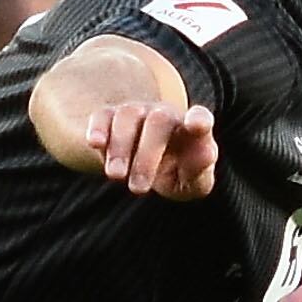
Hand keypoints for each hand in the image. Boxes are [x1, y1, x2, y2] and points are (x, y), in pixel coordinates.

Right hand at [84, 94, 219, 199]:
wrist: (150, 164)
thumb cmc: (178, 172)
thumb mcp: (194, 182)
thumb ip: (201, 170)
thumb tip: (206, 154)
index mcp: (192, 129)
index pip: (201, 118)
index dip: (199, 120)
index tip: (196, 125)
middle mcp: (165, 114)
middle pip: (158, 121)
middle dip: (147, 155)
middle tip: (138, 190)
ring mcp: (138, 112)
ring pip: (128, 116)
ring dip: (120, 147)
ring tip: (116, 176)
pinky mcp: (111, 117)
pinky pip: (103, 115)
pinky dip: (98, 127)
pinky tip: (95, 144)